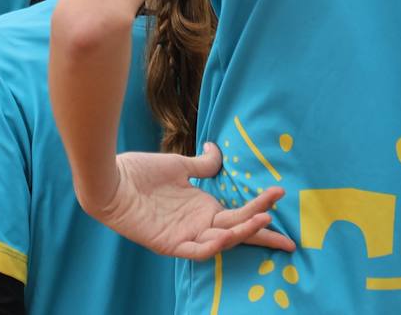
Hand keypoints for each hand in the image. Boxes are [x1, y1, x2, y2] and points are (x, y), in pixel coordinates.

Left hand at [86, 143, 293, 259]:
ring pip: (222, 242)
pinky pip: (197, 250)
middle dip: (263, 236)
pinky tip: (228, 234)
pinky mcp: (169, 244)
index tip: (282, 198)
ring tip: (262, 220)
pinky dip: (214, 245)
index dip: (261, 209)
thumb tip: (216, 150)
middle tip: (290, 239)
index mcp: (203, 208)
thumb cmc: (139, 172)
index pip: (239, 214)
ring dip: (242, 234)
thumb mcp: (177, 165)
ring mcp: (185, 236)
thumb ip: (201, 164)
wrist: (110, 178)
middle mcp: (199, 225)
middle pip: (238, 233)